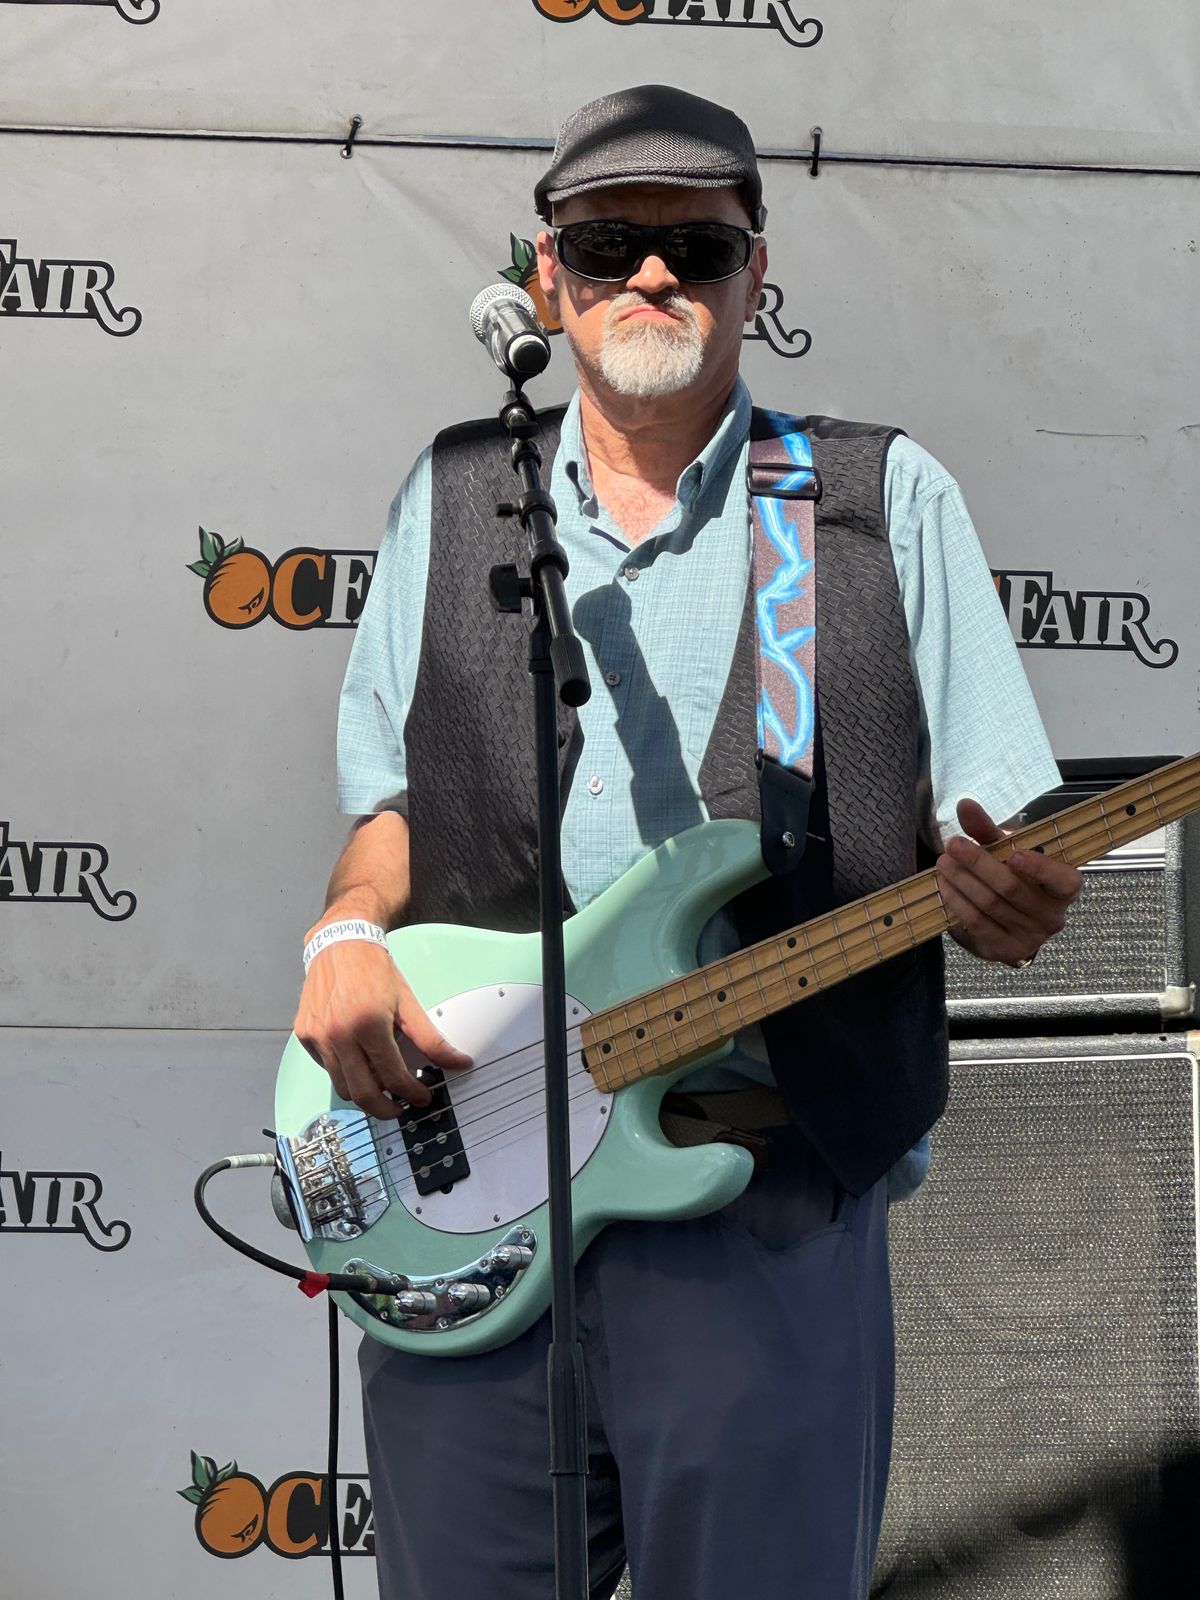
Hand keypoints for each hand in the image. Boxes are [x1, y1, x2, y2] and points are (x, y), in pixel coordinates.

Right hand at [293, 939, 470, 1118]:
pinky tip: (360, 1062)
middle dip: (386, 1109)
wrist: (340, 944)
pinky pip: (327, 1068)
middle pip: (363, 1094)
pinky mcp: (305, 1035)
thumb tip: (457, 1061)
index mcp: (368, 1025)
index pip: (393, 1077)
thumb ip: (431, 1039)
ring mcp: (318, 1036)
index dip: (412, 1093)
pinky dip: (345, 1073)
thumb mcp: (408, 1003)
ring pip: (342, 1087)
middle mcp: (338, 1034)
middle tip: (401, 1107)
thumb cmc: (373, 970)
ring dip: (364, 1094)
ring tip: (383, 1086)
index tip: (422, 1096)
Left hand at [936, 797, 1083, 966]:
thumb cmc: (1013, 876)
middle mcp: (1053, 916)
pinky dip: (957, 903)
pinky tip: (944, 886)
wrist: (1006, 918)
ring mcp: (1031, 938)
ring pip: (991, 906)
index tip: (1014, 854)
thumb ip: (987, 829)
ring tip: (943, 863)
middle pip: (1012, 889)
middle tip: (953, 846)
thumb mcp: (1006, 850)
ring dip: (962, 882)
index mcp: (1064, 888)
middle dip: (979, 864)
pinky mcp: (1006, 951)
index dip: (1040, 869)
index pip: (1063, 881)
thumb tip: (965, 805)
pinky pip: (977, 924)